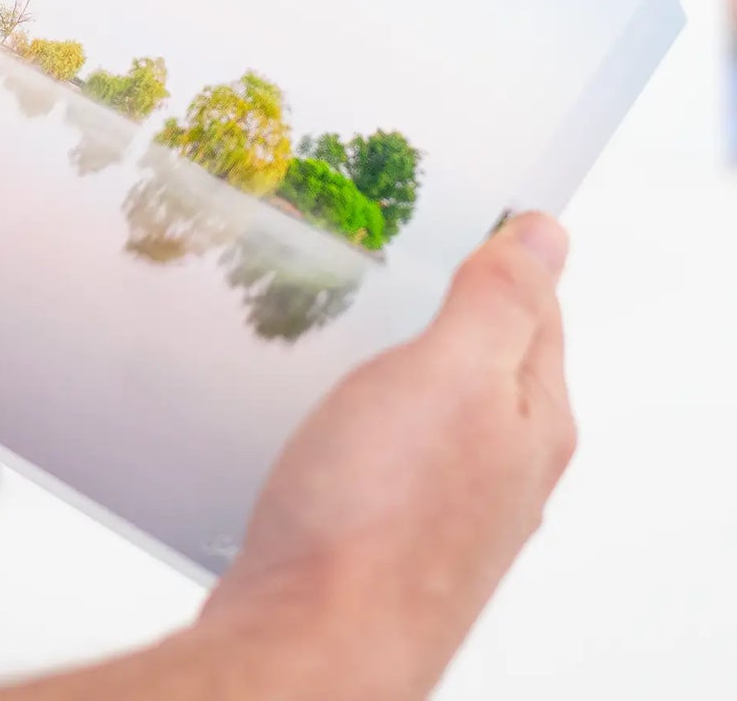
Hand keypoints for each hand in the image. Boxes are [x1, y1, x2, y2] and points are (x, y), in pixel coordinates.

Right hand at [0, 214, 574, 700]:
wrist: (305, 639)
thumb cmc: (376, 519)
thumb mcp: (449, 377)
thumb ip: (498, 303)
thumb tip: (543, 235)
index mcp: (531, 421)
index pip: (536, 310)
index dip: (499, 253)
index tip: (453, 210)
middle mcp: (498, 469)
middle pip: (484, 362)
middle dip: (443, 307)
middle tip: (390, 254)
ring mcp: (440, 506)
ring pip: (429, 409)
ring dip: (396, 361)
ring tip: (346, 320)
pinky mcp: (380, 532)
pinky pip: (385, 451)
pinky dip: (361, 414)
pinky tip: (318, 408)